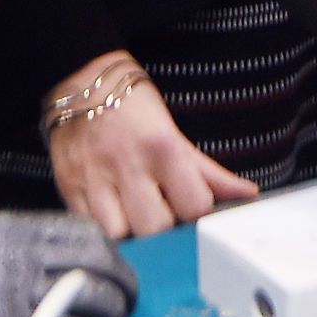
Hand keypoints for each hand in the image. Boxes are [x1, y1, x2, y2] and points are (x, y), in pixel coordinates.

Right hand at [0, 212, 139, 316]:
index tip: (116, 273)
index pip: (86, 232)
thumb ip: (21, 251)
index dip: (111, 255)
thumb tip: (70, 267)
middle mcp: (19, 255)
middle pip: (99, 264)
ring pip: (91, 300)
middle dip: (122, 287)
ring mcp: (15, 295)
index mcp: (11, 230)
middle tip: (125, 306)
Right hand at [44, 55, 256, 238]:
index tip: (192, 211)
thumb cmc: (133, 108)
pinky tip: (112, 217)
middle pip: (156, 228)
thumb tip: (248, 194)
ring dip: (131, 234)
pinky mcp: (68, 188)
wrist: (82, 81)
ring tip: (134, 220)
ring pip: (119, 235)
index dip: (197, 215)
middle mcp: (128, 164)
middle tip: (162, 217)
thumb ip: (210, 172)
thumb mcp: (175, 135)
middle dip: (163, 230)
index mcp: (162, 148)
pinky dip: (103, 231)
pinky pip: (89, 228)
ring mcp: (94, 178)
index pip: (195, 206)